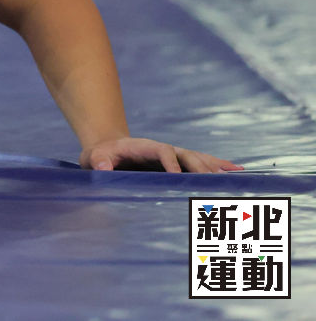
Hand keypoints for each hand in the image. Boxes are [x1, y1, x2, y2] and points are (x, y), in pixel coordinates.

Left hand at [80, 137, 242, 173]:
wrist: (107, 149)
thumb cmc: (100, 155)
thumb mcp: (92, 157)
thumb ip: (97, 161)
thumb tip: (103, 167)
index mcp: (144, 147)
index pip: (162, 151)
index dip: (171, 162)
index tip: (178, 175)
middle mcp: (163, 149)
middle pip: (186, 155)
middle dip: (201, 166)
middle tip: (216, 181)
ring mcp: (172, 155)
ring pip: (198, 159)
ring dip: (215, 167)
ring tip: (236, 175)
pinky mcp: (177, 163)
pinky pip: (200, 163)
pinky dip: (218, 166)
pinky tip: (236, 171)